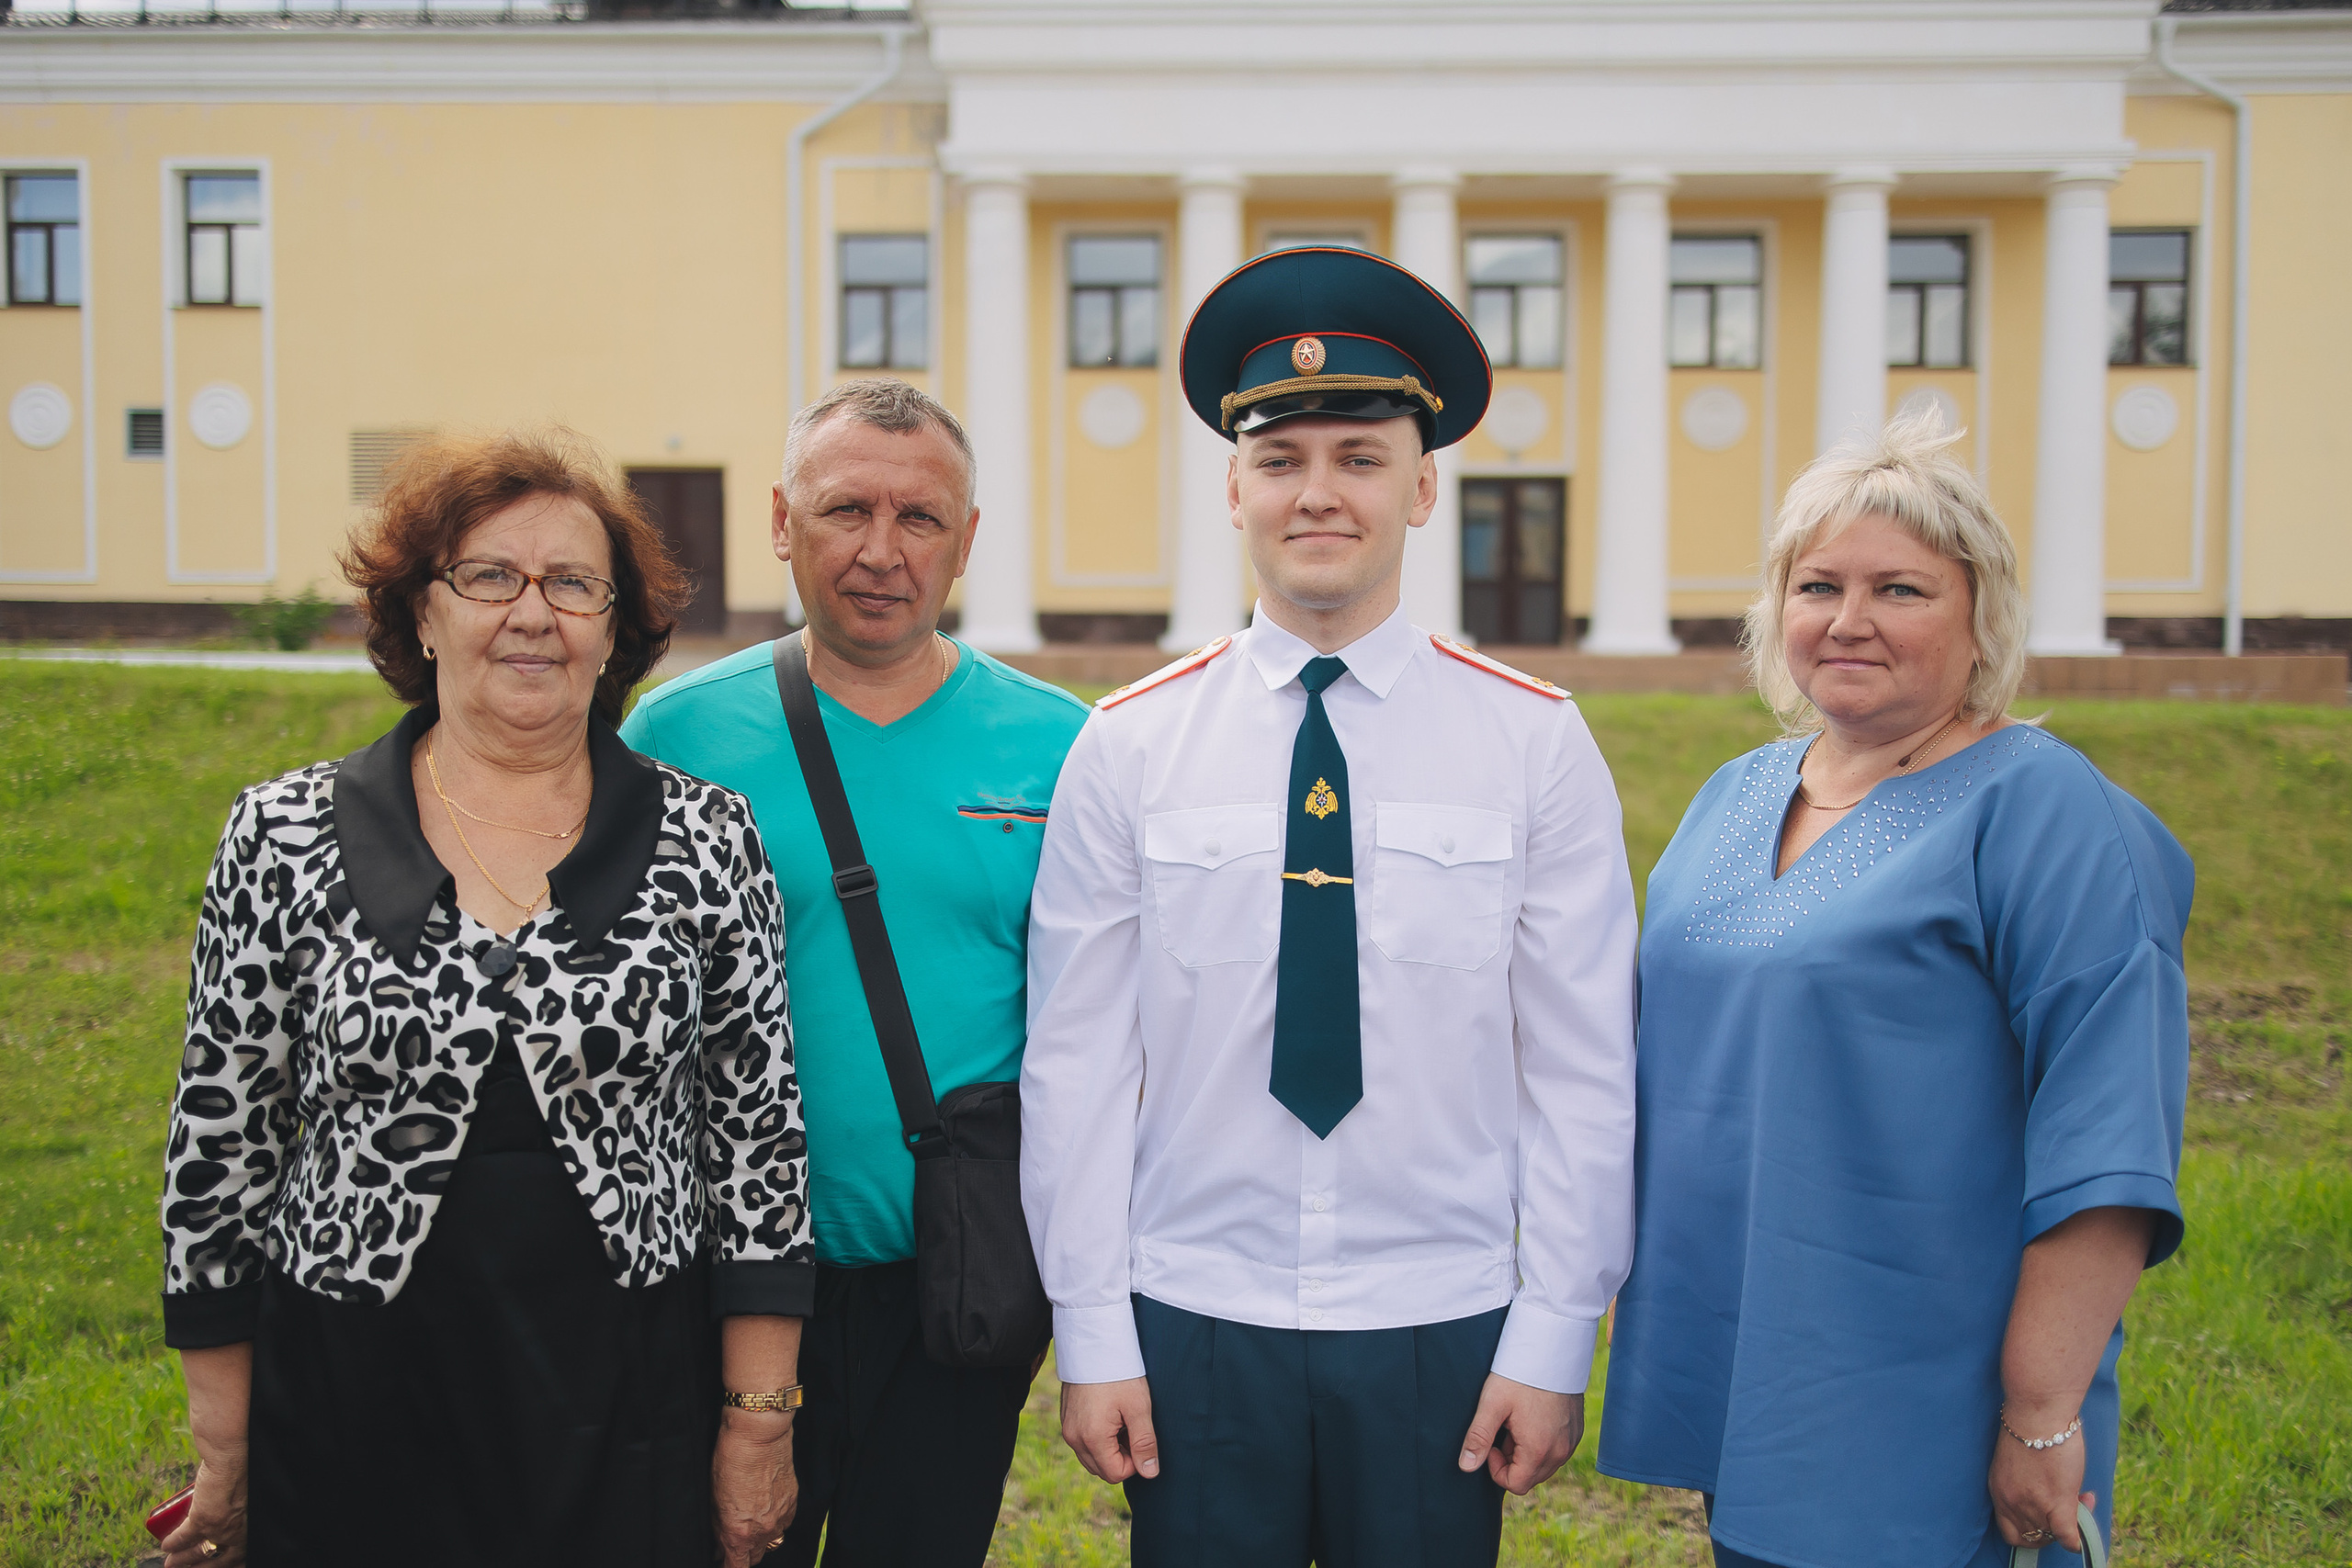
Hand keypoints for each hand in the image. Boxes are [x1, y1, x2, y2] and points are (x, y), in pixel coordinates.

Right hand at [159, 1453, 247, 1567]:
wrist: (235, 1454)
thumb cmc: (245, 1468)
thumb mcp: (248, 1496)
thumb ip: (241, 1509)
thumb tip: (231, 1512)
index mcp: (254, 1526)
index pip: (242, 1554)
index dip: (231, 1563)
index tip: (220, 1564)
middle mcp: (242, 1532)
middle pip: (221, 1559)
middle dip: (202, 1566)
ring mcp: (223, 1528)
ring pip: (199, 1552)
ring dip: (183, 1559)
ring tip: (171, 1563)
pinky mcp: (204, 1521)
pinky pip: (185, 1538)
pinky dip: (174, 1543)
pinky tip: (167, 1545)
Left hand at [712, 1411, 797, 1567]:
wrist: (759, 1434)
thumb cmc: (730, 1461)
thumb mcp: (714, 1499)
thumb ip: (718, 1528)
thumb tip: (720, 1545)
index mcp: (738, 1533)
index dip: (728, 1567)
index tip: (723, 1561)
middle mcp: (763, 1531)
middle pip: (755, 1558)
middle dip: (744, 1552)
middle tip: (735, 1537)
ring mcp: (781, 1518)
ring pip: (772, 1541)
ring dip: (761, 1538)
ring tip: (753, 1520)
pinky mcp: (793, 1504)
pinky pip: (784, 1524)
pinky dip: (775, 1521)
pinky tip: (767, 1505)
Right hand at [1060, 1376, 1159, 1482]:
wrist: (1093, 1342)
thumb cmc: (1119, 1373)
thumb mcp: (1139, 1407)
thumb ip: (1144, 1443)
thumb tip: (1150, 1473)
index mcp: (1091, 1438)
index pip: (1115, 1474)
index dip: (1134, 1463)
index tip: (1141, 1437)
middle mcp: (1074, 1438)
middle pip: (1101, 1470)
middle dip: (1121, 1457)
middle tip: (1132, 1428)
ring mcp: (1067, 1428)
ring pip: (1091, 1457)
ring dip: (1110, 1449)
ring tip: (1122, 1420)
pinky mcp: (1066, 1418)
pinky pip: (1083, 1442)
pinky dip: (1098, 1438)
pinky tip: (1110, 1414)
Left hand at [1458, 1375, 1582, 1495]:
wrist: (1552, 1349)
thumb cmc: (1520, 1375)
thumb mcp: (1492, 1404)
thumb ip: (1478, 1438)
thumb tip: (1466, 1467)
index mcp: (1539, 1450)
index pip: (1516, 1485)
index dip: (1497, 1469)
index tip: (1492, 1442)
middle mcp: (1561, 1452)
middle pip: (1530, 1477)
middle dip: (1512, 1461)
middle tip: (1505, 1429)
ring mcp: (1571, 1442)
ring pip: (1544, 1465)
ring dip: (1527, 1452)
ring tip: (1518, 1421)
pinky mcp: (1577, 1431)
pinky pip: (1557, 1450)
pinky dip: (1543, 1443)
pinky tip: (1533, 1417)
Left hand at [1989, 1412, 2092, 1552]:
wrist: (2037, 1411)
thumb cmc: (2029, 1426)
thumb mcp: (2016, 1462)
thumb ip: (2025, 1483)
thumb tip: (2048, 1492)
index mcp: (1999, 1491)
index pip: (2010, 1530)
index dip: (2030, 1529)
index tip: (2044, 1516)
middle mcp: (2011, 1502)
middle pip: (2031, 1537)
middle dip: (2051, 1529)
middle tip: (2067, 1507)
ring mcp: (2033, 1505)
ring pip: (2052, 1536)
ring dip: (2070, 1524)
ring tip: (2082, 1499)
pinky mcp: (2057, 1503)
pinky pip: (2067, 1537)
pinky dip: (2076, 1540)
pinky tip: (2082, 1529)